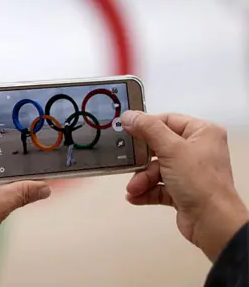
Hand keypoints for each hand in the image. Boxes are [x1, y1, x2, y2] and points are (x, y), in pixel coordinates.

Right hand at [121, 111, 248, 260]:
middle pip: (158, 146)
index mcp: (202, 133)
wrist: (212, 223)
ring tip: (133, 188)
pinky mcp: (182, 190)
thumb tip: (129, 116)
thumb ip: (148, 129)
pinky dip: (146, 190)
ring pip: (156, 168)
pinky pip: (158, 186)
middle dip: (141, 159)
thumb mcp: (172, 149)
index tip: (126, 130)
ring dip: (142, 179)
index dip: (146, 126)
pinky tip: (135, 196)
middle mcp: (197, 150)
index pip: (168, 120)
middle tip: (126, 161)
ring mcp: (190, 171)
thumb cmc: (200, 183)